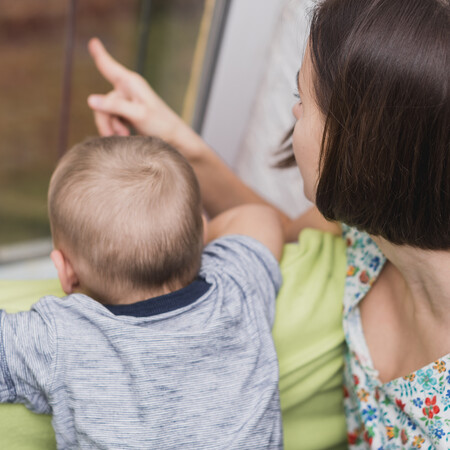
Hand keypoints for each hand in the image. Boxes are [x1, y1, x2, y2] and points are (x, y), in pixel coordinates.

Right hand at [87, 38, 199, 153]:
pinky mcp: (128, 114)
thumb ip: (114, 107)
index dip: (99, 54)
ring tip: (123, 137)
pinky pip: (112, 120)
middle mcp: (127, 90)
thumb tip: (90, 100)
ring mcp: (127, 102)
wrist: (174, 139)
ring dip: (111, 127)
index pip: (109, 67)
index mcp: (131, 83)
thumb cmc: (161, 124)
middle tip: (115, 135)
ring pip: (105, 113)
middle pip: (102, 102)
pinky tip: (125, 136)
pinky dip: (115, 129)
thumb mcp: (138, 114)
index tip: (93, 41)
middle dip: (106, 121)